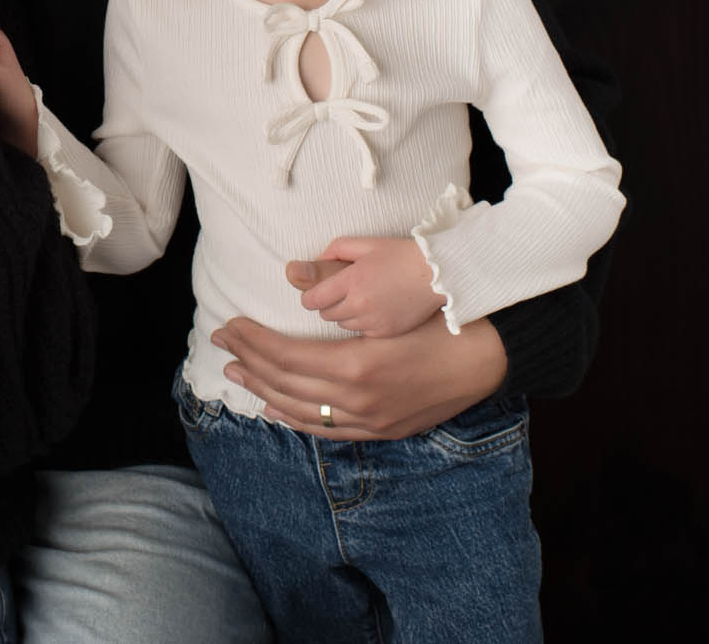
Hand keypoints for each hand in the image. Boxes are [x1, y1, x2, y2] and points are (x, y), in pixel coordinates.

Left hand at [211, 312, 506, 439]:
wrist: (486, 359)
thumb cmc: (437, 321)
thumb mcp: (384, 308)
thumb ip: (338, 296)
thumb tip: (294, 278)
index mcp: (356, 365)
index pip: (285, 356)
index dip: (252, 341)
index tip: (230, 324)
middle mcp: (358, 400)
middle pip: (285, 383)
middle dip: (247, 361)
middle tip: (221, 341)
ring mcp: (369, 420)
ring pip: (300, 410)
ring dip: (262, 390)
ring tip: (236, 372)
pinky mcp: (380, 430)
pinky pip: (326, 430)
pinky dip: (295, 419)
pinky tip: (273, 409)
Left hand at [296, 236, 442, 337]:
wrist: (438, 274)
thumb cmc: (401, 255)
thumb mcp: (366, 244)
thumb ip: (335, 250)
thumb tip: (314, 262)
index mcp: (351, 281)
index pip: (313, 299)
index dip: (309, 296)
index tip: (314, 293)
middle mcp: (360, 305)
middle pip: (325, 314)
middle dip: (327, 304)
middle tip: (339, 293)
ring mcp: (374, 322)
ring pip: (342, 325)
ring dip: (344, 314)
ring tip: (359, 299)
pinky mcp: (387, 332)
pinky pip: (362, 332)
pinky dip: (362, 323)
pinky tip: (374, 310)